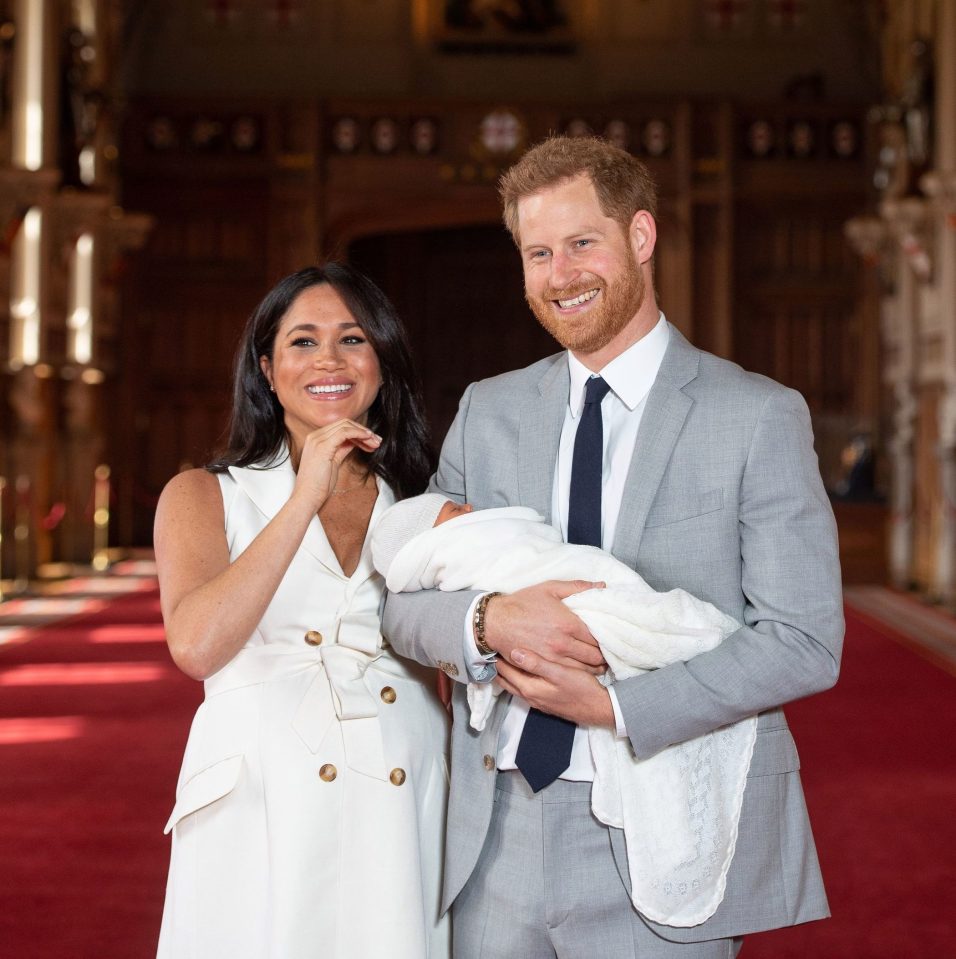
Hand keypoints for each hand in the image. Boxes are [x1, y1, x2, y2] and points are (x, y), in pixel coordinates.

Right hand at [293, 420, 381, 508]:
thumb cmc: (319, 485)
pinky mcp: (323, 446)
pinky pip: (344, 433)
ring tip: (376, 443)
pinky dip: (359, 433)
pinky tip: (368, 439)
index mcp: (315, 439)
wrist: (307, 497)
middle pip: (344, 424)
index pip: (340, 427)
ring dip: (364, 433)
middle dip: (363, 431)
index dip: (358, 432)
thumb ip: (341, 449)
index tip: (371, 441)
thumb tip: (353, 441)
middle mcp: (315, 436)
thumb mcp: (333, 462)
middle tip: (377, 441)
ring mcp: (317, 440)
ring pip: (346, 426)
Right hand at [483, 580, 605, 671]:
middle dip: (604, 655)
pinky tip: (582, 670)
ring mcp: (553, 658)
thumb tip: (602, 586)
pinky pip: (570, 675)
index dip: (607, 639)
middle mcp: (563, 644)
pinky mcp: (544, 667)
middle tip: (607, 652)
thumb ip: (578, 587)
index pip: (599, 637)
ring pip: (585, 670)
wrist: (496, 622)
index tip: (610, 638)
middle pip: (596, 656)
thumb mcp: (550, 588)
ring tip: (599, 663)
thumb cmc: (523, 603)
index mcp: (568, 623)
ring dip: (595, 668)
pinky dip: (580, 674)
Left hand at [496, 650, 614, 727]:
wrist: (599, 710)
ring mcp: (536, 700)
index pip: (505, 671)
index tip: (490, 641)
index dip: (496, 656)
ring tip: (502, 655)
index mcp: (529, 688)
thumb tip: (513, 652)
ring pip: (514, 683)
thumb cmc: (581, 689)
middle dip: (497, 664)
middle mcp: (529, 696)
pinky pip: (523, 686)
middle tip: (491, 646)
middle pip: (505, 679)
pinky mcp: (544, 700)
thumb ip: (537, 663)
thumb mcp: (560, 673)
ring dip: (507, 671)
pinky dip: (517, 676)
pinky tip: (522, 668)